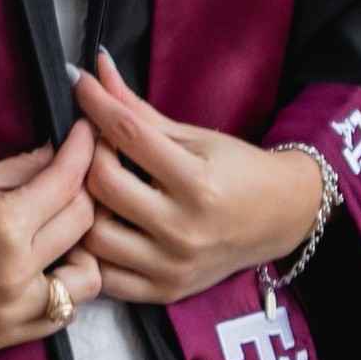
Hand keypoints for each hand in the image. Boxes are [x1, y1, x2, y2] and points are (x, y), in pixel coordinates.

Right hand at [0, 124, 103, 350]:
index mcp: (6, 225)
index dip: (83, 151)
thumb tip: (62, 152)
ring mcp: (10, 312)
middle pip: (83, 227)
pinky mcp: (0, 337)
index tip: (87, 136)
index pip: (68, 183)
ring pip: (85, 282)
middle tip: (79, 176)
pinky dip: (60, 291)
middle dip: (87, 193)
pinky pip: (56, 317)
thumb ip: (22, 167)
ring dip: (82, 251)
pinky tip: (43, 269)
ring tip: (60, 232)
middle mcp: (16, 274)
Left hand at [70, 50, 322, 306]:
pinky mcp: (167, 291)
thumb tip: (97, 68)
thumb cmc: (237, 170)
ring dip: (88, 205)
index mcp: (198, 182)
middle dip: (90, 156)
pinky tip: (105, 224)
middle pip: (104, 186)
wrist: (280, 218)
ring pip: (96, 236)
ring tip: (98, 187)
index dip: (97, 104)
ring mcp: (174, 266)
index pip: (129, 136)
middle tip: (96, 144)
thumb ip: (138, 110)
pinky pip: (107, 277)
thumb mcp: (194, 136)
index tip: (81, 86)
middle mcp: (185, 229)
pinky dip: (95, 251)